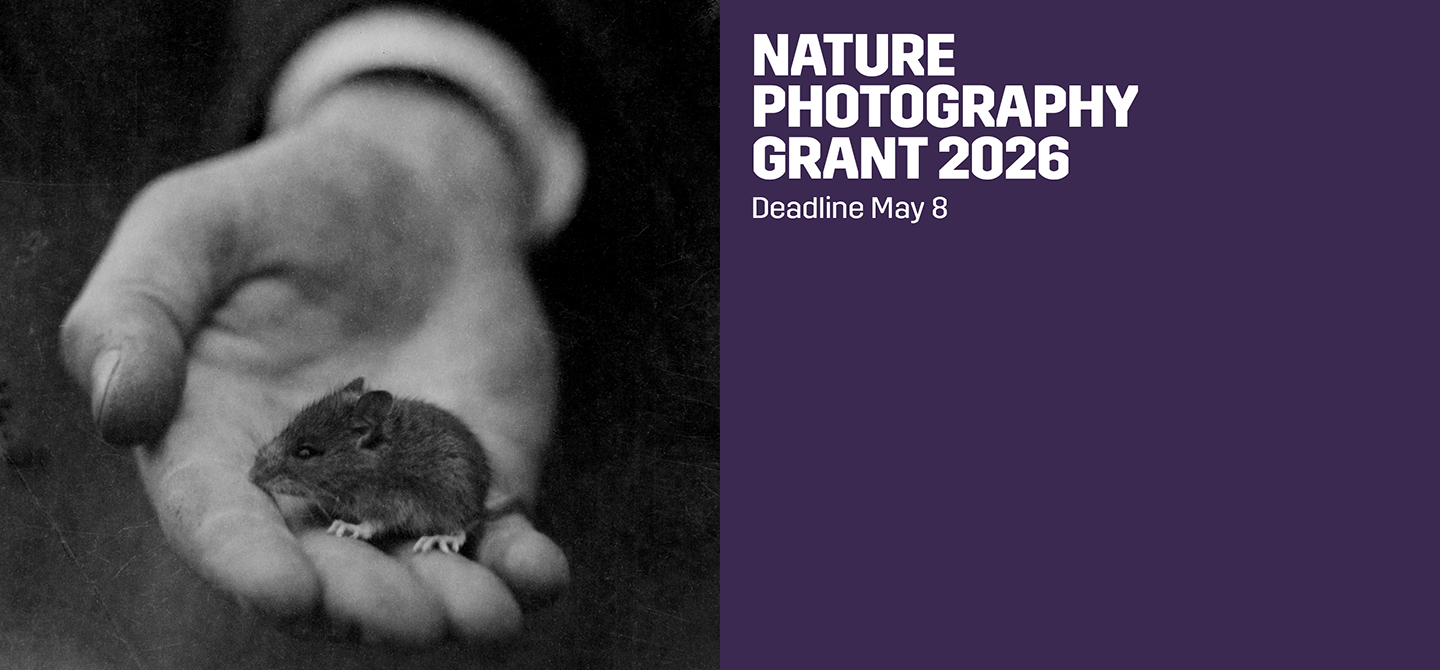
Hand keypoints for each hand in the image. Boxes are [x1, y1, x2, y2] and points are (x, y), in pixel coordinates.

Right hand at [60, 79, 568, 644]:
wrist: (414, 186)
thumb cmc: (284, 203)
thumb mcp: (192, 227)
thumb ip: (137, 310)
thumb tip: (117, 411)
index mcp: (212, 445)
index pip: (218, 520)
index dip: (245, 560)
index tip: (283, 586)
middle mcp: (304, 490)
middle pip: (326, 569)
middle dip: (363, 601)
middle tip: (405, 610)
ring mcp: (398, 489)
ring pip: (416, 571)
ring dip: (449, 603)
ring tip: (483, 614)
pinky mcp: (477, 475)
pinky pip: (500, 536)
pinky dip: (521, 565)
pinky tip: (540, 573)